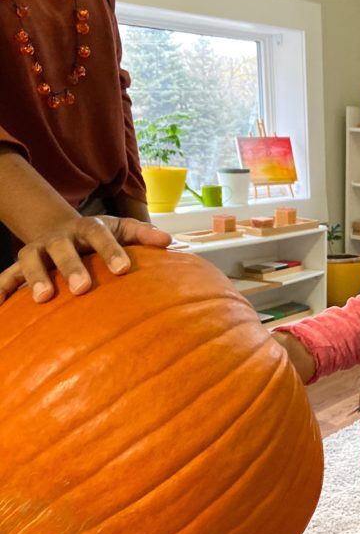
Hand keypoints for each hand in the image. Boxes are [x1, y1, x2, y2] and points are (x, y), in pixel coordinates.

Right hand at [0, 214, 171, 304]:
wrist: (60, 228)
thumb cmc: (99, 235)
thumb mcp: (121, 228)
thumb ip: (144, 234)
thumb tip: (170, 242)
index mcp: (87, 228)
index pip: (100, 234)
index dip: (111, 250)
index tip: (124, 269)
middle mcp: (60, 237)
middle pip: (63, 248)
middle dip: (71, 267)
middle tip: (82, 289)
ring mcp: (38, 250)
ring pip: (30, 259)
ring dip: (35, 276)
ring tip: (43, 299)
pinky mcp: (20, 266)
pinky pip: (7, 276)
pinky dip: (2, 288)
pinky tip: (1, 305)